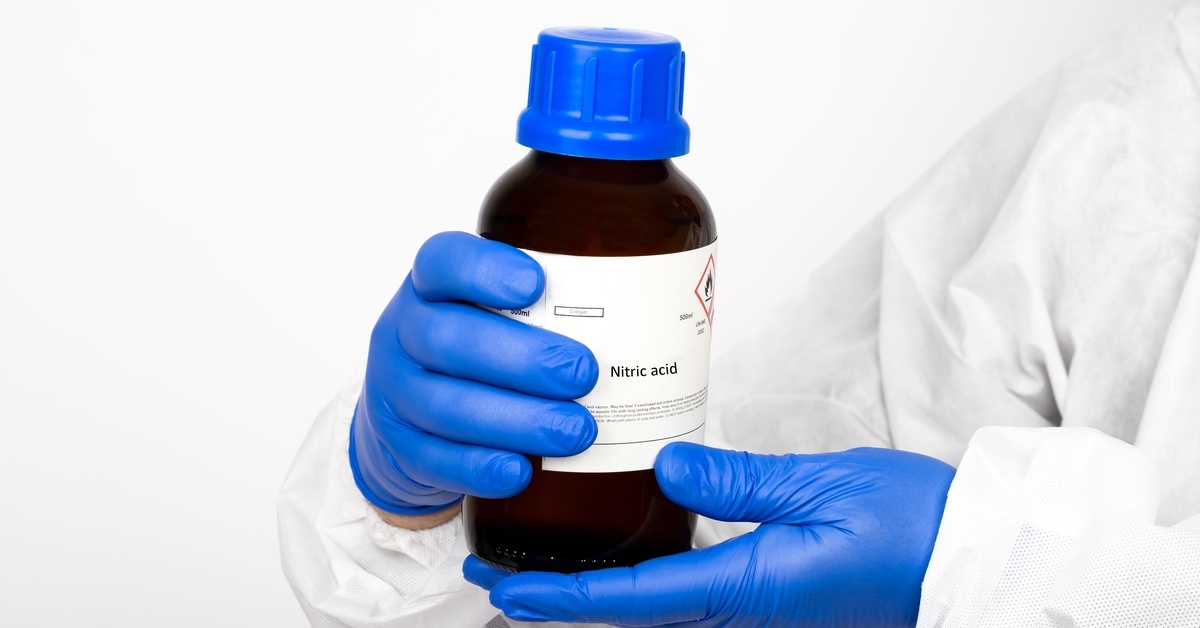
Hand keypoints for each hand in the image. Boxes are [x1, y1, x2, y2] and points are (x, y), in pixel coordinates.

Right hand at [349, 232, 599, 517]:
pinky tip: (522, 471)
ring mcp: (395, 390)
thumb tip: (663, 302)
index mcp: (432, 284)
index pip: (443, 261)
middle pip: (447, 339)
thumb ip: (552, 302)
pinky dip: (480, 467)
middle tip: (583, 373)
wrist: (411, 411)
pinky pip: (433, 459)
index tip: (537, 284)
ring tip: (576, 431)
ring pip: (442, 404)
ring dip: (514, 419)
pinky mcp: (400, 445)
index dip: (483, 271)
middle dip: (520, 358)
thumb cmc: (479, 347)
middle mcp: (404, 329)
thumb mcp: (497, 309)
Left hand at [465, 442, 953, 626]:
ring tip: (542, 565)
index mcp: (748, 589)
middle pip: (633, 613)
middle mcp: (742, 610)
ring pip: (657, 607)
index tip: (505, 593)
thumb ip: (738, 483)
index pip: (635, 600)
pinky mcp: (770, 597)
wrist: (967, 557)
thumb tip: (664, 470)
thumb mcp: (821, 488)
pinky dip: (640, 582)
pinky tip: (623, 553)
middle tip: (499, 577)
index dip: (564, 598)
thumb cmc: (910, 524)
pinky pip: (690, 596)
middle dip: (563, 600)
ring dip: (597, 592)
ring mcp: (756, 609)